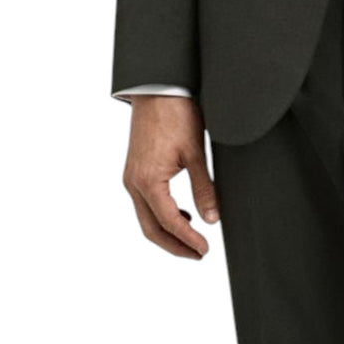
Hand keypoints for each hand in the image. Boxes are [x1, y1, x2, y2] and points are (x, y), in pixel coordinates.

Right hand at [122, 94, 219, 258]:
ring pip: (145, 218)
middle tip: (198, 254)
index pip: (169, 223)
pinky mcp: (134, 170)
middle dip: (175, 246)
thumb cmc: (176, 114)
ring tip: (193, 238)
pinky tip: (181, 212)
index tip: (205, 250)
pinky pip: (144, 203)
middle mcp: (134, 183)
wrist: (157, 88)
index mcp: (148, 181)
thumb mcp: (195, 152)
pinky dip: (160, 215)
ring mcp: (131, 177)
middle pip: (151, 229)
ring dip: (167, 232)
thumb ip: (204, 188)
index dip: (188, 240)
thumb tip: (212, 218)